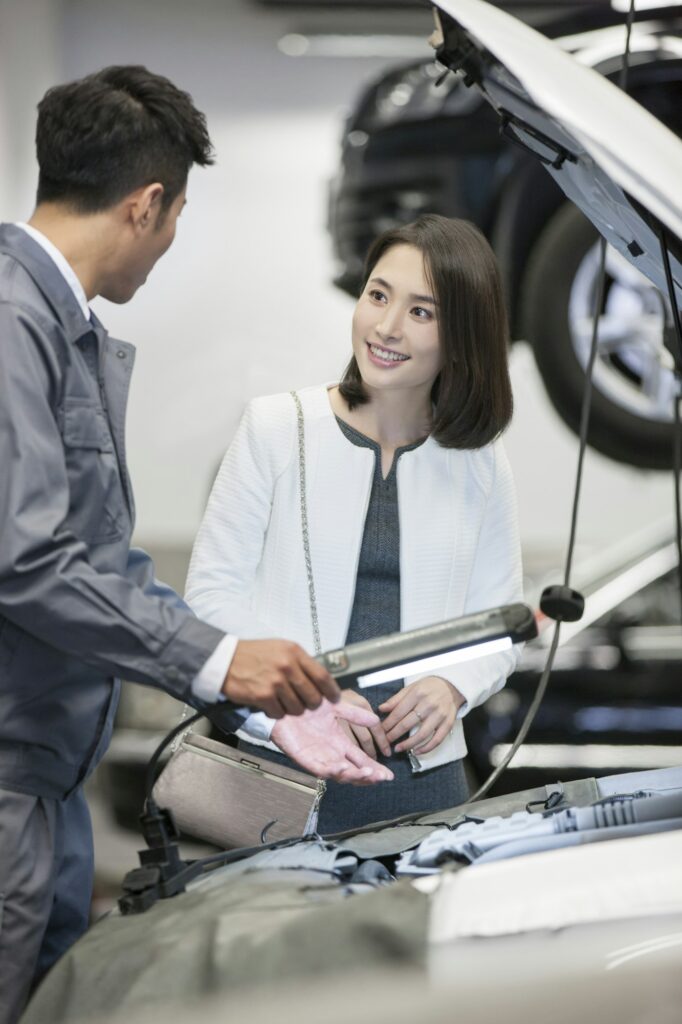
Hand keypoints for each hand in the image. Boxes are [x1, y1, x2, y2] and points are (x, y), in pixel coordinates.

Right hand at [222, 639, 339, 717]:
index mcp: (294, 652)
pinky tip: (269, 703)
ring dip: (291, 708)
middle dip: (311, 704)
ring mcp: (276, 682)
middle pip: (313, 696)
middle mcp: (287, 666)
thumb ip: (299, 662)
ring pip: (297, 708)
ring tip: (282, 700)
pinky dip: (276, 712)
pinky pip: (279, 713)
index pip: (322, 675)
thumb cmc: (253, 654)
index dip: (331, 690)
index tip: (334, 697)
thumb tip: (318, 680)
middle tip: (305, 703)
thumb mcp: (280, 649)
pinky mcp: (263, 696)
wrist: (225, 660)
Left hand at [272, 700, 394, 784]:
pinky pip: (319, 768)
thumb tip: (376, 719)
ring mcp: (318, 757)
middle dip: (368, 775)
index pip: (361, 760)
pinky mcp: (304, 758)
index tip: (388, 774)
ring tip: (368, 773)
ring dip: (354, 775)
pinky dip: (331, 770)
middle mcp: (331, 753)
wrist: (285, 702)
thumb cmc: (307, 705)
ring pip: (339, 773)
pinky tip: (342, 767)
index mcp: (340, 743)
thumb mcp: (336, 706)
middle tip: (382, 777)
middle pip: (353, 771)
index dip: (375, 767)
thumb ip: (355, 714)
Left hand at [379, 676, 463, 755]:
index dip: (388, 723)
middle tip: (386, 741)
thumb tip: (381, 708)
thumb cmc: (429, 687)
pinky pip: (437, 740)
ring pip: (422, 734)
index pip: (399, 712)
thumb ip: (396, 699)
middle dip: (394, 735)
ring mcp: (440, 715)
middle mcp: (429, 704)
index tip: (381, 730)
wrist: (452, 686)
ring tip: (398, 748)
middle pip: (408, 724)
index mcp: (418, 693)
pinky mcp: (448, 724)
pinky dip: (426, 748)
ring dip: (408, 744)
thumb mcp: (411, 687)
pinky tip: (416, 751)